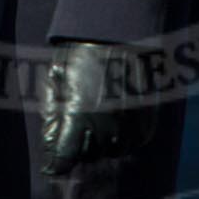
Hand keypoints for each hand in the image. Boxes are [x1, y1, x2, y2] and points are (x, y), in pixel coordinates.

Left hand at [39, 40, 155, 173]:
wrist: (123, 33)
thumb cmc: (84, 51)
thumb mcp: (57, 78)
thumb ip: (52, 113)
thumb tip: (50, 139)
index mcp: (78, 116)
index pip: (63, 159)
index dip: (55, 164)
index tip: (51, 165)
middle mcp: (106, 128)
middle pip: (87, 156)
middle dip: (79, 144)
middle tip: (79, 120)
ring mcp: (129, 128)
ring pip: (112, 152)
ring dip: (103, 141)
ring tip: (100, 114)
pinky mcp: (147, 124)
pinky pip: (133, 143)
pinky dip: (124, 136)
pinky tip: (118, 116)